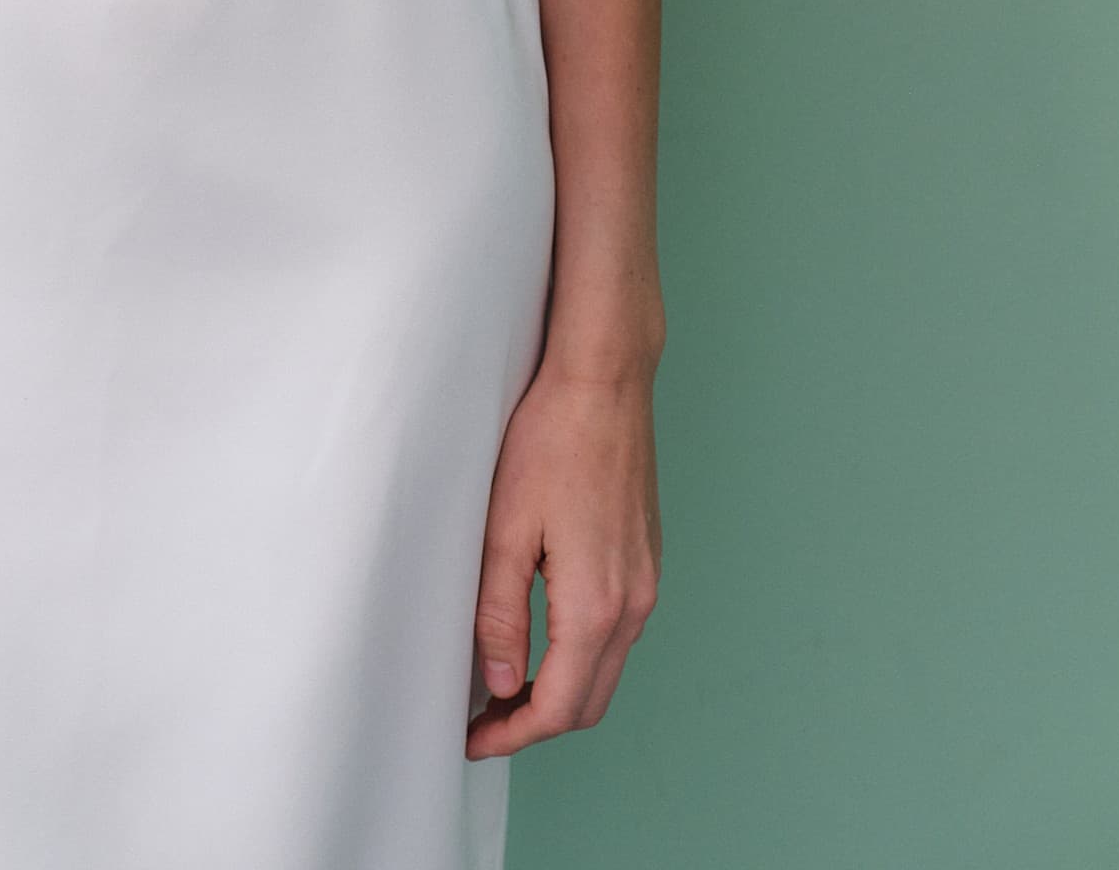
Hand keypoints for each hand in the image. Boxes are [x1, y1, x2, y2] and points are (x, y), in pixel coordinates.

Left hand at [465, 359, 662, 759]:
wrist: (605, 380)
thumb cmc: (551, 440)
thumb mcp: (505, 529)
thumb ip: (501, 614)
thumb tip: (501, 683)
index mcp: (596, 605)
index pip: (559, 707)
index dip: (512, 734)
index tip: (472, 738)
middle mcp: (633, 603)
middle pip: (589, 701)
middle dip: (536, 722)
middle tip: (483, 719)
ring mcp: (646, 581)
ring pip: (606, 669)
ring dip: (560, 690)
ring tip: (504, 682)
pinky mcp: (646, 559)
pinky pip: (617, 633)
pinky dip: (581, 655)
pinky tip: (543, 636)